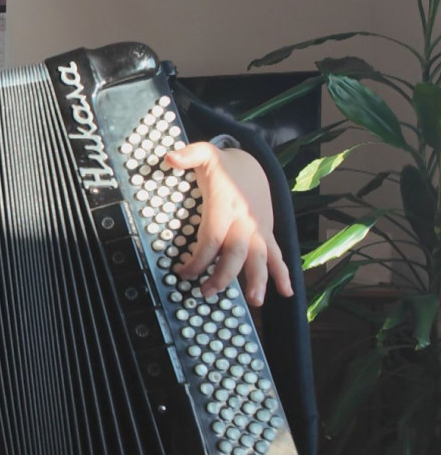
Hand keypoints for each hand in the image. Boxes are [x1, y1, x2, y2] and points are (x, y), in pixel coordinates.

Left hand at [165, 143, 291, 306]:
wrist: (252, 164)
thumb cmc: (223, 165)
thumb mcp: (204, 153)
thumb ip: (188, 155)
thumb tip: (169, 157)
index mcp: (225, 205)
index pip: (211, 238)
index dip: (197, 259)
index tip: (182, 273)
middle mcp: (244, 219)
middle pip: (235, 253)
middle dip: (222, 276)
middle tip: (206, 293)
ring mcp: (259, 228)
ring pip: (260, 257)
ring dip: (258, 280)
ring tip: (255, 302)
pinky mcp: (267, 232)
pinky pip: (277, 255)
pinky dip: (283, 274)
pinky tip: (286, 292)